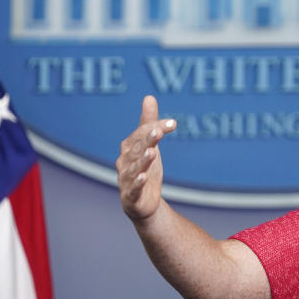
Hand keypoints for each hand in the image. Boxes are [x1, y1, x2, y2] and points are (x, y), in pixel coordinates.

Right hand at [116, 95, 176, 221]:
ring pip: (135, 168)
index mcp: (129, 147)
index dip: (156, 127)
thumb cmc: (145, 168)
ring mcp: (126, 179)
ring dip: (143, 160)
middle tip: (158, 131)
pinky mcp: (130, 196)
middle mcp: (124, 161)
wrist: (143, 202)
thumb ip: (148, 122)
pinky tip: (144, 177)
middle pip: (138, 148)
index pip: (142, 133)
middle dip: (148, 140)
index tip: (173, 123)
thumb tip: (149, 97)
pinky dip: (138, 183)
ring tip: (152, 152)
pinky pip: (133, 188)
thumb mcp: (149, 144)